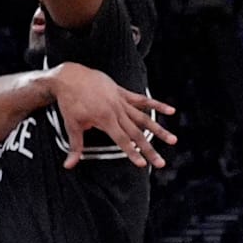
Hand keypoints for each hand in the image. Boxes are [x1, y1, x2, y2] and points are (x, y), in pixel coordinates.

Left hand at [48, 63, 176, 168]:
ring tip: (173, 140)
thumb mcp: (71, 125)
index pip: (122, 140)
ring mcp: (121, 100)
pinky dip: (156, 105)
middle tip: (161, 163)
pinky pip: (142, 99)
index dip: (132, 153)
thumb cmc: (69, 102)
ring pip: (144, 117)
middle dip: (149, 150)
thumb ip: (75, 146)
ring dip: (159, 130)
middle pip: (137, 133)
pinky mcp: (122, 92)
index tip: (142, 165)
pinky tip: (171, 110)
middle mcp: (116, 111)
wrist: (70, 76)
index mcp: (105, 119)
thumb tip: (68, 166)